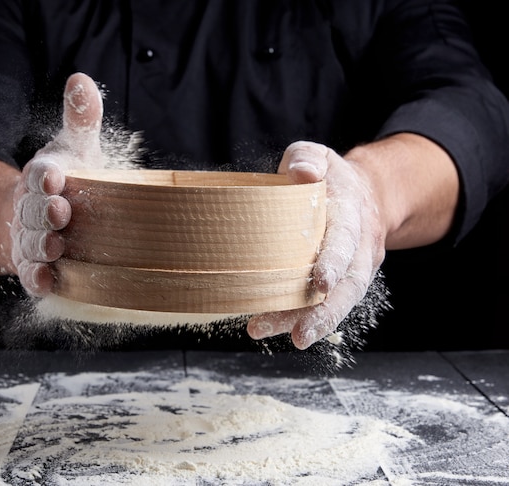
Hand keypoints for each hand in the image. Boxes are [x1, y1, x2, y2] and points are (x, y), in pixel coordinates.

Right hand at [11, 72, 104, 295]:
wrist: (37, 216)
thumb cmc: (67, 180)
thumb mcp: (75, 148)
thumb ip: (81, 118)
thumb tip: (81, 78)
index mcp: (43, 177)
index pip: (40, 175)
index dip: (45, 176)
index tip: (54, 176)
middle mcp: (31, 208)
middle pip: (32, 211)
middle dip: (43, 212)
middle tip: (58, 212)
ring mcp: (29, 239)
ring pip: (30, 243)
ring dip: (40, 246)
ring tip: (54, 247)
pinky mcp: (34, 265)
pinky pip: (31, 274)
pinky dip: (36, 278)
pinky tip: (46, 282)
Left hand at [246, 141, 386, 348]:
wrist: (363, 193)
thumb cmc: (330, 176)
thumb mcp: (318, 155)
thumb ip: (307, 158)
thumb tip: (301, 173)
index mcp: (352, 212)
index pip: (346, 239)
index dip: (335, 261)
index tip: (321, 283)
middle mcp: (360, 245)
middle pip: (350, 285)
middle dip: (327, 312)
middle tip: (300, 334)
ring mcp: (356, 267)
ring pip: (342, 301)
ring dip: (315, 322)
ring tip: (289, 339)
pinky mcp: (345, 281)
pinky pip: (331, 304)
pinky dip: (309, 319)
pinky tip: (282, 329)